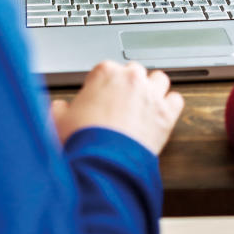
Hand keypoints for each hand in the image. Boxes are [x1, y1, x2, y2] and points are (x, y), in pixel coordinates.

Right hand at [49, 61, 184, 155]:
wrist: (102, 164)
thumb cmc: (80, 142)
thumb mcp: (57, 122)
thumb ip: (59, 109)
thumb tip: (60, 108)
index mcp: (105, 73)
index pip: (107, 69)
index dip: (103, 84)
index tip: (101, 96)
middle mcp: (131, 78)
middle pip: (134, 72)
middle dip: (129, 85)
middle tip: (121, 103)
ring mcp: (151, 94)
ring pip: (159, 79)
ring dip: (153, 89)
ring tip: (143, 105)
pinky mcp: (166, 114)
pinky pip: (176, 100)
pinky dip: (170, 106)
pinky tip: (161, 114)